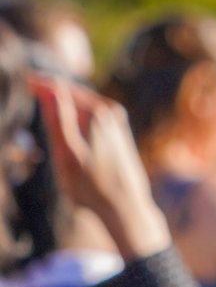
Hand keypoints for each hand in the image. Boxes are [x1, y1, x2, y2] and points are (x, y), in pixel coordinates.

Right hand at [31, 77, 172, 260]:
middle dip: (48, 89)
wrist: (125, 207)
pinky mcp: (117, 132)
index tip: (19, 79)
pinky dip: (72, 113)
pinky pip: (88, 114)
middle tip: (25, 84)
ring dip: (60, 101)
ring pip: (80, 104)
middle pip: (71, 93)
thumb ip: (59, 121)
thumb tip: (52, 88)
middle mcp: (110, 111)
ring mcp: (116, 121)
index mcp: (98, 113)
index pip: (60, 87)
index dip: (38, 83)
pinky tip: (61, 115)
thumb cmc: (92, 186)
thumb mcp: (68, 154)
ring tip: (36, 94)